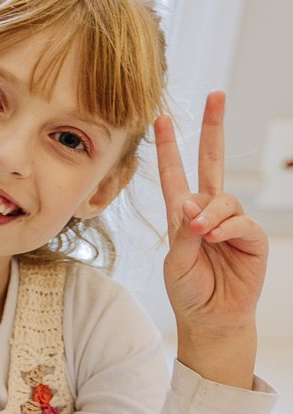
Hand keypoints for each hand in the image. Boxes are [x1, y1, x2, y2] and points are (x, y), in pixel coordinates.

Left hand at [156, 94, 265, 386]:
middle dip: (214, 128)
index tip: (161, 118)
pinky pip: (240, 223)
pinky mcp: (252, 239)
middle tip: (215, 95)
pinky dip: (225, 229)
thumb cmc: (189, 289)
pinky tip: (214, 238)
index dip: (170, 146)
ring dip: (210, 214)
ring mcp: (232, 223)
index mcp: (183, 213)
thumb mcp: (174, 260)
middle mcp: (208, 211)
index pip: (175, 173)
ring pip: (223, 199)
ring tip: (200, 235)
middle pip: (212, 162)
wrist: (211, 318)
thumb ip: (182, 232)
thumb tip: (193, 204)